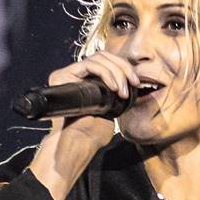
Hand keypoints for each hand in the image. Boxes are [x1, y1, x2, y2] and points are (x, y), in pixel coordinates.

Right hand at [26, 49, 140, 199]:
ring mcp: (68, 74)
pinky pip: (89, 64)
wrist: (78, 144)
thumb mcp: (110, 110)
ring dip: (116, 72)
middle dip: (123, 67)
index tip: (136, 82)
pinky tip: (114, 87)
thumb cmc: (91, 133)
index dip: (124, 67)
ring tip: (123, 91)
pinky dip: (106, 73)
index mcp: (86, 80)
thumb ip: (115, 96)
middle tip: (134, 83)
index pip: (106, 61)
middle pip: (103, 55)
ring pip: (97, 57)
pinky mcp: (62, 75)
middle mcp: (76, 74)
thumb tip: (129, 85)